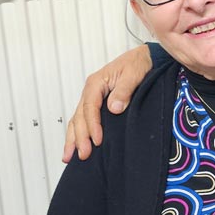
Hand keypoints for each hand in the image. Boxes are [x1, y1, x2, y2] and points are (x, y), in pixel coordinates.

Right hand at [63, 45, 152, 161]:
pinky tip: (75, 146)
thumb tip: (114, 108)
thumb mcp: (133, 74)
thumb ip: (124, 90)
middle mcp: (90, 91)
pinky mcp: (97, 103)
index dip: (92, 125)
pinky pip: (83, 119)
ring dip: (73, 138)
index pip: (90, 107)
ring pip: (77, 120)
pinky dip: (77, 133)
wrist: (145, 57)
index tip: (97, 140)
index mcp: (96, 83)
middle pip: (80, 116)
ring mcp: (92, 97)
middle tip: (83, 155)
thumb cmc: (139, 63)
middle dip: (80, 137)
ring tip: (68, 157)